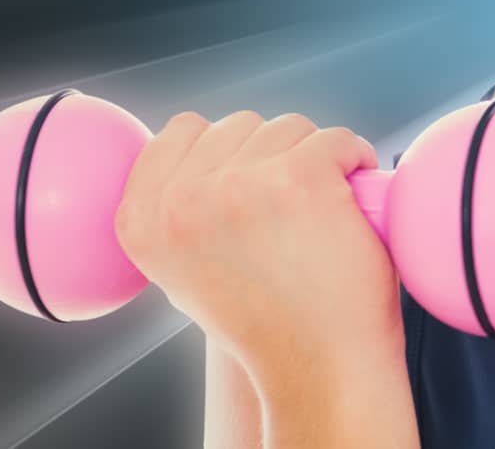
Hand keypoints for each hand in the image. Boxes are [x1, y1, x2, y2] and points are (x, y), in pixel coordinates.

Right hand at [114, 110, 398, 379]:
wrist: (318, 367)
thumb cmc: (268, 320)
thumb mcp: (187, 267)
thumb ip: (181, 208)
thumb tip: (203, 147)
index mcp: (140, 221)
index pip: (181, 131)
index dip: (228, 149)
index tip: (254, 182)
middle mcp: (180, 200)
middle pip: (240, 125)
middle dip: (275, 156)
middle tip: (294, 212)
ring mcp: (238, 185)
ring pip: (290, 127)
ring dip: (316, 158)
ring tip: (323, 213)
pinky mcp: (299, 177)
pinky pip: (336, 139)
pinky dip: (354, 160)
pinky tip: (354, 199)